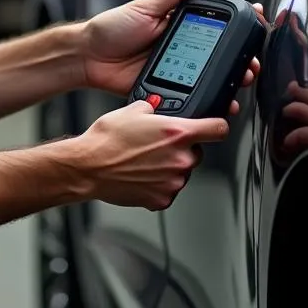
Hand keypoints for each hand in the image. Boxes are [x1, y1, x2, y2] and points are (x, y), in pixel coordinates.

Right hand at [74, 99, 230, 209]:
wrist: (89, 167)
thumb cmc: (107, 140)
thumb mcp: (132, 109)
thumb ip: (153, 108)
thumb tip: (156, 108)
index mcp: (177, 133)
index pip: (218, 129)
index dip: (217, 126)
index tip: (216, 127)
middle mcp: (180, 158)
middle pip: (196, 152)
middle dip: (181, 149)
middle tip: (158, 146)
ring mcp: (173, 181)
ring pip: (181, 171)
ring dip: (169, 167)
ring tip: (144, 161)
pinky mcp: (162, 199)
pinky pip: (168, 189)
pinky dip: (158, 184)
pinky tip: (140, 175)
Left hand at [81, 0, 263, 115]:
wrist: (87, 56)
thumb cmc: (110, 28)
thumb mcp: (144, 7)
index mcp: (176, 26)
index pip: (213, 27)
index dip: (236, 28)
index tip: (256, 24)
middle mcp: (179, 49)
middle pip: (217, 57)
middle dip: (240, 61)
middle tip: (252, 63)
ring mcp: (174, 71)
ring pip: (208, 78)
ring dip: (229, 82)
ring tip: (242, 82)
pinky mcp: (165, 89)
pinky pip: (189, 96)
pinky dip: (206, 100)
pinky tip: (219, 102)